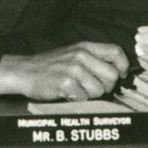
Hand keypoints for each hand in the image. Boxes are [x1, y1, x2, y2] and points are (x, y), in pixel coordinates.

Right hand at [0, 42, 129, 100]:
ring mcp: (73, 69)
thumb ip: (94, 58)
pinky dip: (78, 100)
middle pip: (112, 75)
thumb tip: (119, 71)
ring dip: (91, 95)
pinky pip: (84, 98)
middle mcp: (81, 56)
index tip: (120, 75)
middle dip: (107, 86)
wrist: (24, 71)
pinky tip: (69, 94)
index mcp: (86, 47)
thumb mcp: (74, 53)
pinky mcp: (65, 83)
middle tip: (94, 88)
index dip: (122, 65)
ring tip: (78, 90)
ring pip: (99, 90)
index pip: (116, 52)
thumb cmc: (52, 65)